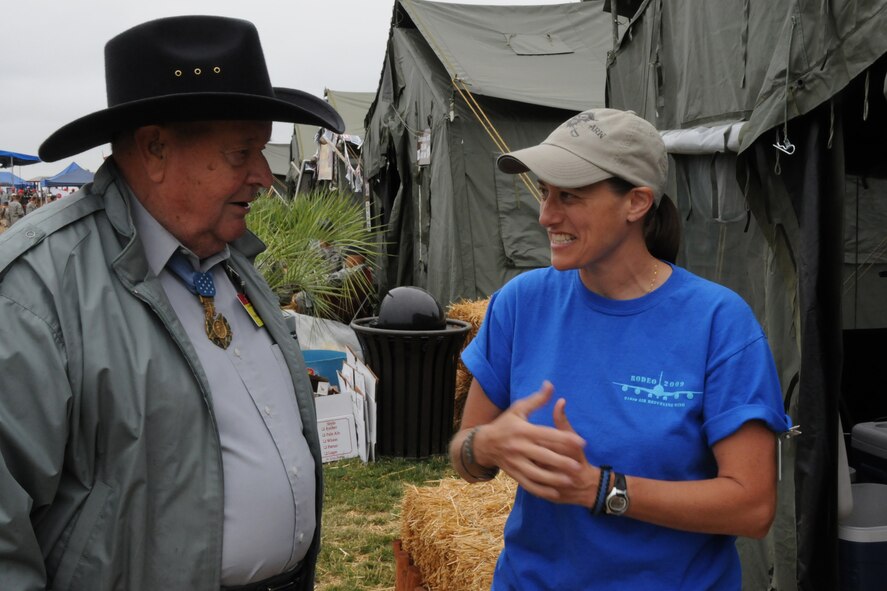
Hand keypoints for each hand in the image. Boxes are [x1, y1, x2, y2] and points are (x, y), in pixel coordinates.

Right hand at [476, 381, 588, 500]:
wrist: (484, 444)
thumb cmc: (505, 424)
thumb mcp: (518, 409)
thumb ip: (537, 399)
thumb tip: (551, 384)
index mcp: (523, 430)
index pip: (546, 435)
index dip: (564, 439)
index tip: (581, 442)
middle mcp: (519, 447)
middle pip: (543, 456)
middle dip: (561, 462)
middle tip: (578, 467)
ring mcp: (515, 462)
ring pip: (536, 473)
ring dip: (553, 479)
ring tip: (569, 481)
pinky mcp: (514, 474)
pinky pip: (528, 484)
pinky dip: (541, 489)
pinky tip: (555, 492)